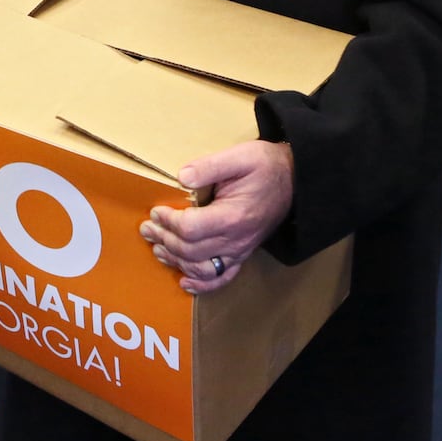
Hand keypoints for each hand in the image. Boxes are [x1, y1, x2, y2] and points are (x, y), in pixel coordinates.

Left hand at [139, 140, 293, 294]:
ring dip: (176, 260)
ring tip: (157, 248)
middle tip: (147, 228)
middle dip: (164, 240)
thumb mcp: (239, 156)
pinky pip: (222, 278)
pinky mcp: (242, 255)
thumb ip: (209, 166)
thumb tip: (181, 177)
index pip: (191, 228)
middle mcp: (236, 239)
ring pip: (201, 268)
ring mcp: (239, 250)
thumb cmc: (265, 167)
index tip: (156, 211)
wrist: (294, 181)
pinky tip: (184, 280)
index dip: (168, 222)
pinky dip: (201, 284)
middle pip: (191, 251)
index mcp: (233, 216)